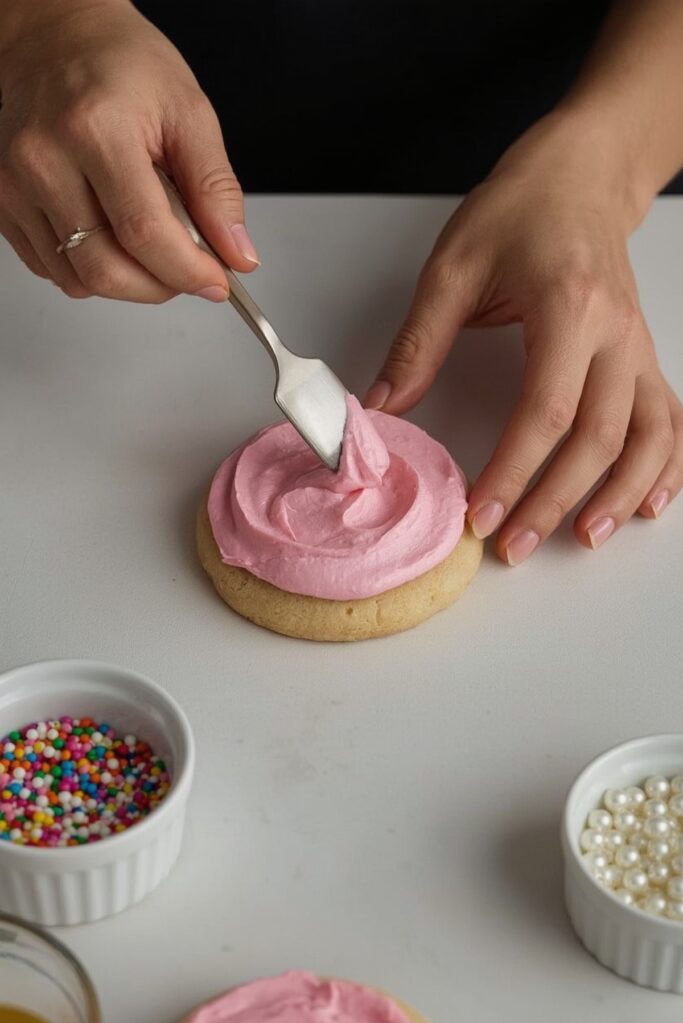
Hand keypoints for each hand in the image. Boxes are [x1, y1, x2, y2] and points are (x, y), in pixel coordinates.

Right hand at [0, 0, 258, 301]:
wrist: (55, 39)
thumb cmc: (120, 65)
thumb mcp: (189, 112)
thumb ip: (216, 189)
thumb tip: (237, 253)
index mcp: (95, 130)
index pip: (144, 233)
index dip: (187, 271)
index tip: (216, 280)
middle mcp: (44, 160)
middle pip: (106, 270)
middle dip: (160, 287)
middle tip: (188, 269)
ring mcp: (16, 186)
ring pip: (80, 280)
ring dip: (129, 283)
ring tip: (152, 246)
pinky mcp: (3, 206)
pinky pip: (54, 270)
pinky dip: (93, 271)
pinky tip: (113, 237)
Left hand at [365, 113, 681, 563]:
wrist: (581, 173)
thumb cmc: (520, 209)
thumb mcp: (453, 267)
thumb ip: (419, 343)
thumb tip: (382, 408)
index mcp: (568, 307)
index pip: (545, 410)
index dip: (514, 471)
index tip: (481, 513)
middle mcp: (616, 332)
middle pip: (598, 436)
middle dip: (557, 499)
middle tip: (517, 545)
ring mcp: (638, 345)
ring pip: (646, 434)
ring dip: (621, 493)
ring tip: (588, 539)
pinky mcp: (644, 353)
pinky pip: (668, 417)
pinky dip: (665, 464)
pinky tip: (649, 501)